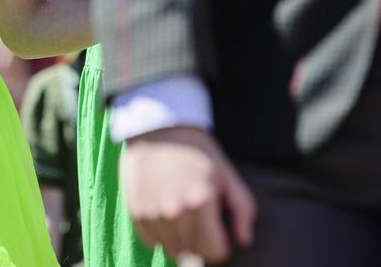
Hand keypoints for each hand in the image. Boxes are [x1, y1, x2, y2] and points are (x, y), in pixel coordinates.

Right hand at [121, 126, 255, 262]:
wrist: (157, 129)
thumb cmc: (196, 150)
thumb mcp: (227, 174)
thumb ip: (243, 210)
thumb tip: (244, 240)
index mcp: (199, 203)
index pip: (216, 251)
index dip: (221, 240)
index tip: (217, 224)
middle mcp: (173, 212)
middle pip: (194, 251)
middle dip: (201, 239)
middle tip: (199, 213)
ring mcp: (152, 214)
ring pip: (173, 249)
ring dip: (181, 238)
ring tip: (182, 211)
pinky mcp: (136, 212)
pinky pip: (153, 241)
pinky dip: (161, 232)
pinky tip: (165, 210)